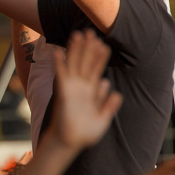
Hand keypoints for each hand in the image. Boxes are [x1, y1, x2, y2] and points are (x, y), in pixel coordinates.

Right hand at [45, 30, 122, 149]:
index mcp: (91, 91)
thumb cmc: (85, 133)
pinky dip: (59, 63)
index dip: (100, 57)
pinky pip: (61, 75)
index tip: (104, 44)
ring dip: (75, 50)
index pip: (96, 69)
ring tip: (77, 35)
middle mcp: (81, 87)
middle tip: (90, 31)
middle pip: (85, 62)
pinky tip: (58, 52)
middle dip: (88, 48)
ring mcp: (71, 88)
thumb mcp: (103, 119)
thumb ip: (109, 106)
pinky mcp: (63, 92)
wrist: (71, 142)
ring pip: (74, 64)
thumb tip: (115, 92)